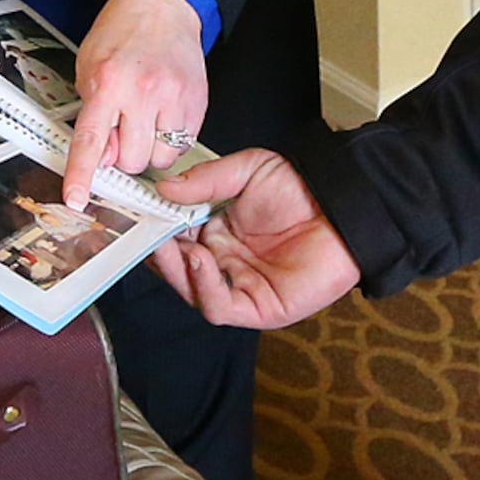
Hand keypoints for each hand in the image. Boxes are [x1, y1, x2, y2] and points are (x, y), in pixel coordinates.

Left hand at [62, 0, 210, 206]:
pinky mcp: (197, 101)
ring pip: (159, 158)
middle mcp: (142, 91)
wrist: (163, 5)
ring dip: (149, 150)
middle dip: (122, 154)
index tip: (75, 198)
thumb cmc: (122, 33)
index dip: (81, 174)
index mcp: (108, 82)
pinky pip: (183, 145)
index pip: (90, 141)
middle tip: (122, 129)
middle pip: (131, 159)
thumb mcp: (89, 68)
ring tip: (145, 122)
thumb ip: (93, 113)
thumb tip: (102, 158)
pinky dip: (170, 139)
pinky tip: (163, 116)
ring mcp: (174, 97)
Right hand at [154, 149, 359, 328]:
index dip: (153, 232)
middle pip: (177, 270)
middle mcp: (223, 264)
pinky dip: (203, 288)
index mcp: (215, 234)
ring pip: (192, 292)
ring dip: (177, 271)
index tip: (136, 216)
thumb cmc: (301, 188)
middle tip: (147, 235)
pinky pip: (220, 307)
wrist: (343, 204)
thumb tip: (164, 188)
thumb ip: (206, 180)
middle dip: (158, 254)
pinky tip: (198, 259)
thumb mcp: (247, 170)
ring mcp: (240, 288)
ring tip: (173, 246)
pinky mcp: (259, 309)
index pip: (173, 241)